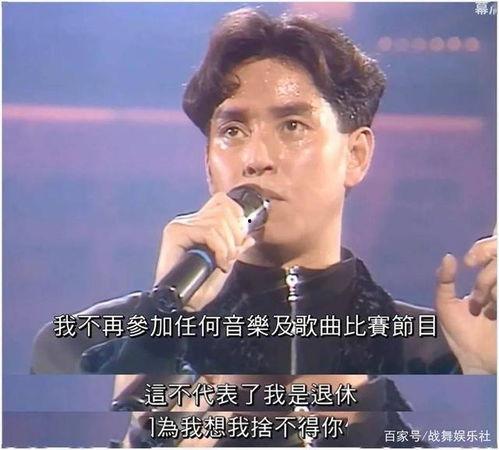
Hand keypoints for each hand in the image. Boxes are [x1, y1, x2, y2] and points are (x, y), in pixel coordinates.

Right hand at [155, 192, 255, 310]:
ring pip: (218, 221)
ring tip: (224, 262)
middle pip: (224, 209)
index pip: (222, 201)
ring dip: (229, 244)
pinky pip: (209, 232)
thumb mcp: (224, 266)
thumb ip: (235, 250)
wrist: (180, 304)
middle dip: (236, 234)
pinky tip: (219, 263)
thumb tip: (250, 238)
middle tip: (231, 256)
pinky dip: (221, 248)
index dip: (238, 217)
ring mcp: (180, 226)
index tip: (240, 241)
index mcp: (197, 224)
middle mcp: (186, 221)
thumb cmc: (198, 288)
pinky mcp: (176, 233)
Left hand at [435, 230, 496, 373]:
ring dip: (492, 285)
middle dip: (488, 273)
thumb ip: (444, 280)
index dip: (485, 248)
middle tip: (478, 291)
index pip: (494, 250)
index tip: (470, 261)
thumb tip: (448, 257)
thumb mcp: (446, 304)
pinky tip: (494, 310)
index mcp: (489, 281)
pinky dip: (496, 295)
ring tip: (486, 306)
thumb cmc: (461, 334)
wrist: (477, 361)